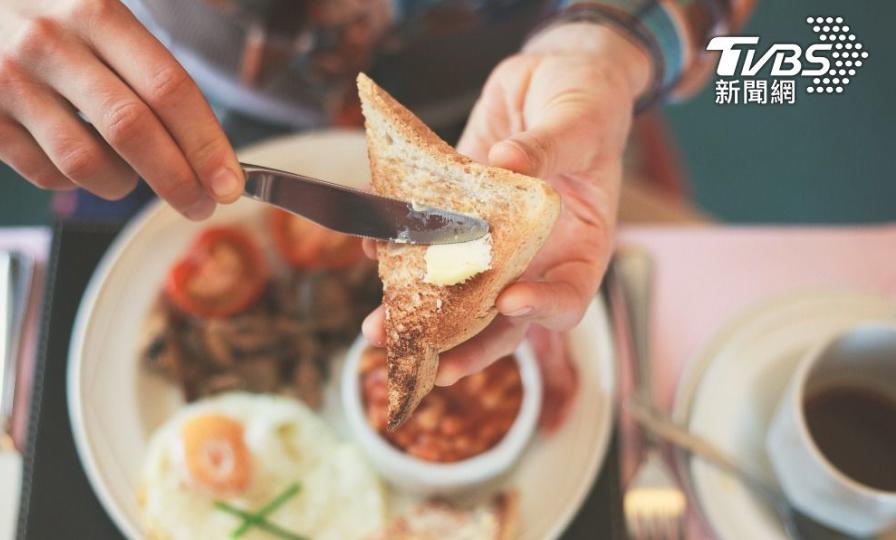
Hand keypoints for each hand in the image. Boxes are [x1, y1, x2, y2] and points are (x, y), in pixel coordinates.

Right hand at [0, 0, 242, 218]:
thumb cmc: (68, 24)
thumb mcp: (115, 23)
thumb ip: (161, 80)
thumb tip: (215, 162)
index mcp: (98, 12)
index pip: (168, 89)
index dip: (205, 144)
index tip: (229, 184)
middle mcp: (49, 41)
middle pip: (130, 130)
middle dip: (177, 180)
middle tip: (200, 205)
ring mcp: (10, 77)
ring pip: (84, 163)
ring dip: (123, 185)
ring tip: (131, 176)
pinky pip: (46, 175)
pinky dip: (76, 183)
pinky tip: (84, 160)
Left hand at [362, 22, 651, 384]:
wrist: (552, 75)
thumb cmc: (588, 99)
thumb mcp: (580, 119)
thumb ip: (548, 146)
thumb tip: (507, 163)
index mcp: (581, 244)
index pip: (568, 297)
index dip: (541, 309)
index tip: (510, 301)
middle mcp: (535, 254)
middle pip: (502, 317)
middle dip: (462, 342)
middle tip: (424, 361)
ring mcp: (493, 239)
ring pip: (457, 289)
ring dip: (417, 312)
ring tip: (378, 328)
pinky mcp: (459, 214)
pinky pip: (430, 240)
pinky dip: (399, 249)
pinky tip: (373, 249)